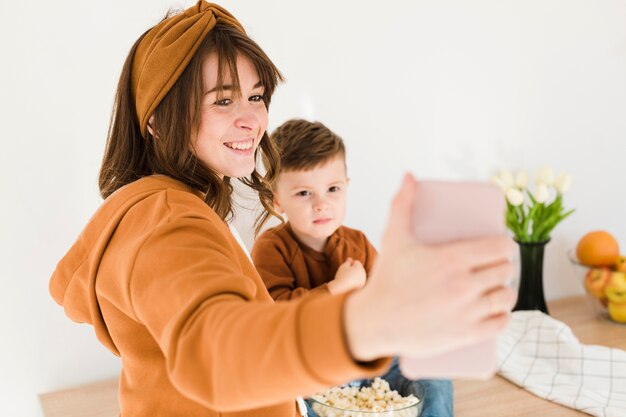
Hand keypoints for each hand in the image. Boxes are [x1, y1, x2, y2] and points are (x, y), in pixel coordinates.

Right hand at [328, 258, 366, 294]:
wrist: (341, 289)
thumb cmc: (341, 276)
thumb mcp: (343, 267)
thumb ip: (348, 262)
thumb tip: (350, 259)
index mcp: (359, 268)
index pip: (356, 262)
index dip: (350, 264)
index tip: (345, 269)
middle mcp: (363, 274)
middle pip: (359, 268)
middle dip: (354, 270)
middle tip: (346, 275)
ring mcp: (363, 281)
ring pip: (359, 275)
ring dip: (355, 276)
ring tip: (347, 280)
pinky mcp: (362, 287)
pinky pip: (359, 281)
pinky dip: (356, 282)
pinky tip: (350, 285)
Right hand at [344, 174, 515, 360]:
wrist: (374, 321)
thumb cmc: (386, 277)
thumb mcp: (394, 238)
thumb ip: (402, 204)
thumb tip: (409, 176)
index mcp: (451, 259)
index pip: (499, 247)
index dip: (505, 245)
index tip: (500, 246)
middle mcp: (462, 286)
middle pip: (505, 271)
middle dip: (504, 266)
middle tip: (494, 266)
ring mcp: (466, 312)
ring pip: (506, 297)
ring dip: (505, 291)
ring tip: (497, 287)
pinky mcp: (465, 334)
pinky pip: (500, 325)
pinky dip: (503, 317)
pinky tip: (499, 311)